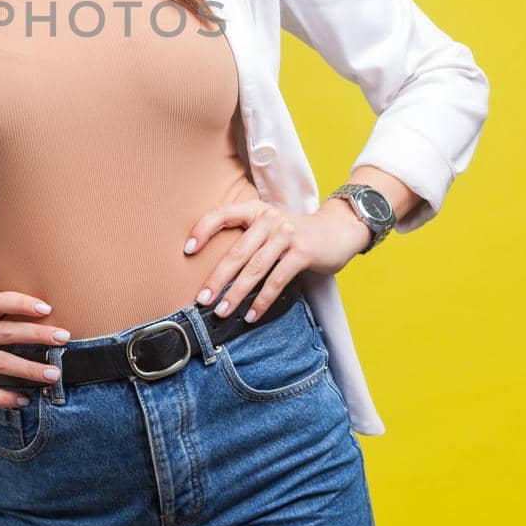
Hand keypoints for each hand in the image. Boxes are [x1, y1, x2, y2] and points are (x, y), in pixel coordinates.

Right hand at [0, 291, 69, 409]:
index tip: (46, 307)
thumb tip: (36, 320)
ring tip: (54, 374)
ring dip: (30, 369)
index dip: (21, 302)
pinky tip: (23, 400)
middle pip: (7, 332)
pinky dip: (5, 397)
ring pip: (0, 362)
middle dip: (38, 334)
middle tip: (64, 338)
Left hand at [182, 198, 370, 321]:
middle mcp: (268, 220)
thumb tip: (216, 269)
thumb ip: (247, 238)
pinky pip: (277, 280)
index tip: (187, 251)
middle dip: (216, 279)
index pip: (221, 215)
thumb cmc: (296, 234)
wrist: (338, 230)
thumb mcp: (269, 226)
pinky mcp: (302, 252)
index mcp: (255, 210)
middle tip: (202, 299)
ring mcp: (286, 235)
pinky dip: (262, 301)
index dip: (202, 231)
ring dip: (236, 294)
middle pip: (236, 252)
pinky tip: (251, 315)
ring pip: (255, 269)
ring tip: (222, 312)